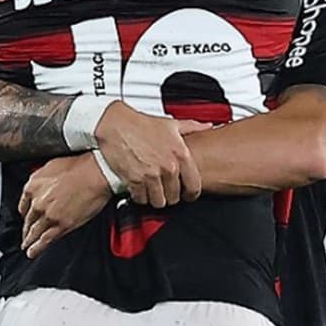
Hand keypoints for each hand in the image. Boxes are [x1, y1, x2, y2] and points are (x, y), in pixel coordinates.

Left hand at [19, 153, 112, 257]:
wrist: (97, 173)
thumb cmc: (82, 167)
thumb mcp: (53, 166)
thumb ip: (43, 178)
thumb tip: (42, 184)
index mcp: (33, 185)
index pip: (23, 204)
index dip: (25, 212)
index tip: (26, 216)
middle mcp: (38, 201)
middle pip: (29, 219)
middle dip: (27, 228)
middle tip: (26, 234)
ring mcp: (49, 215)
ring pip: (35, 231)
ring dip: (29, 240)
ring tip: (27, 246)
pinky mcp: (62, 225)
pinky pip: (46, 239)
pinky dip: (38, 248)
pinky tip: (33, 252)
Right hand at [94, 101, 208, 207]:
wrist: (117, 124)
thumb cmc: (142, 124)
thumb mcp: (172, 123)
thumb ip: (193, 127)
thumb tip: (208, 126)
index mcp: (180, 154)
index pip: (194, 186)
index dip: (191, 194)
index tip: (187, 194)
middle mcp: (168, 167)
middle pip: (175, 196)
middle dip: (171, 195)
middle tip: (166, 189)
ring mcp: (151, 175)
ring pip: (159, 201)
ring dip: (156, 198)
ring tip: (153, 190)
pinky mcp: (135, 181)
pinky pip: (142, 199)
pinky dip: (141, 196)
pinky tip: (140, 188)